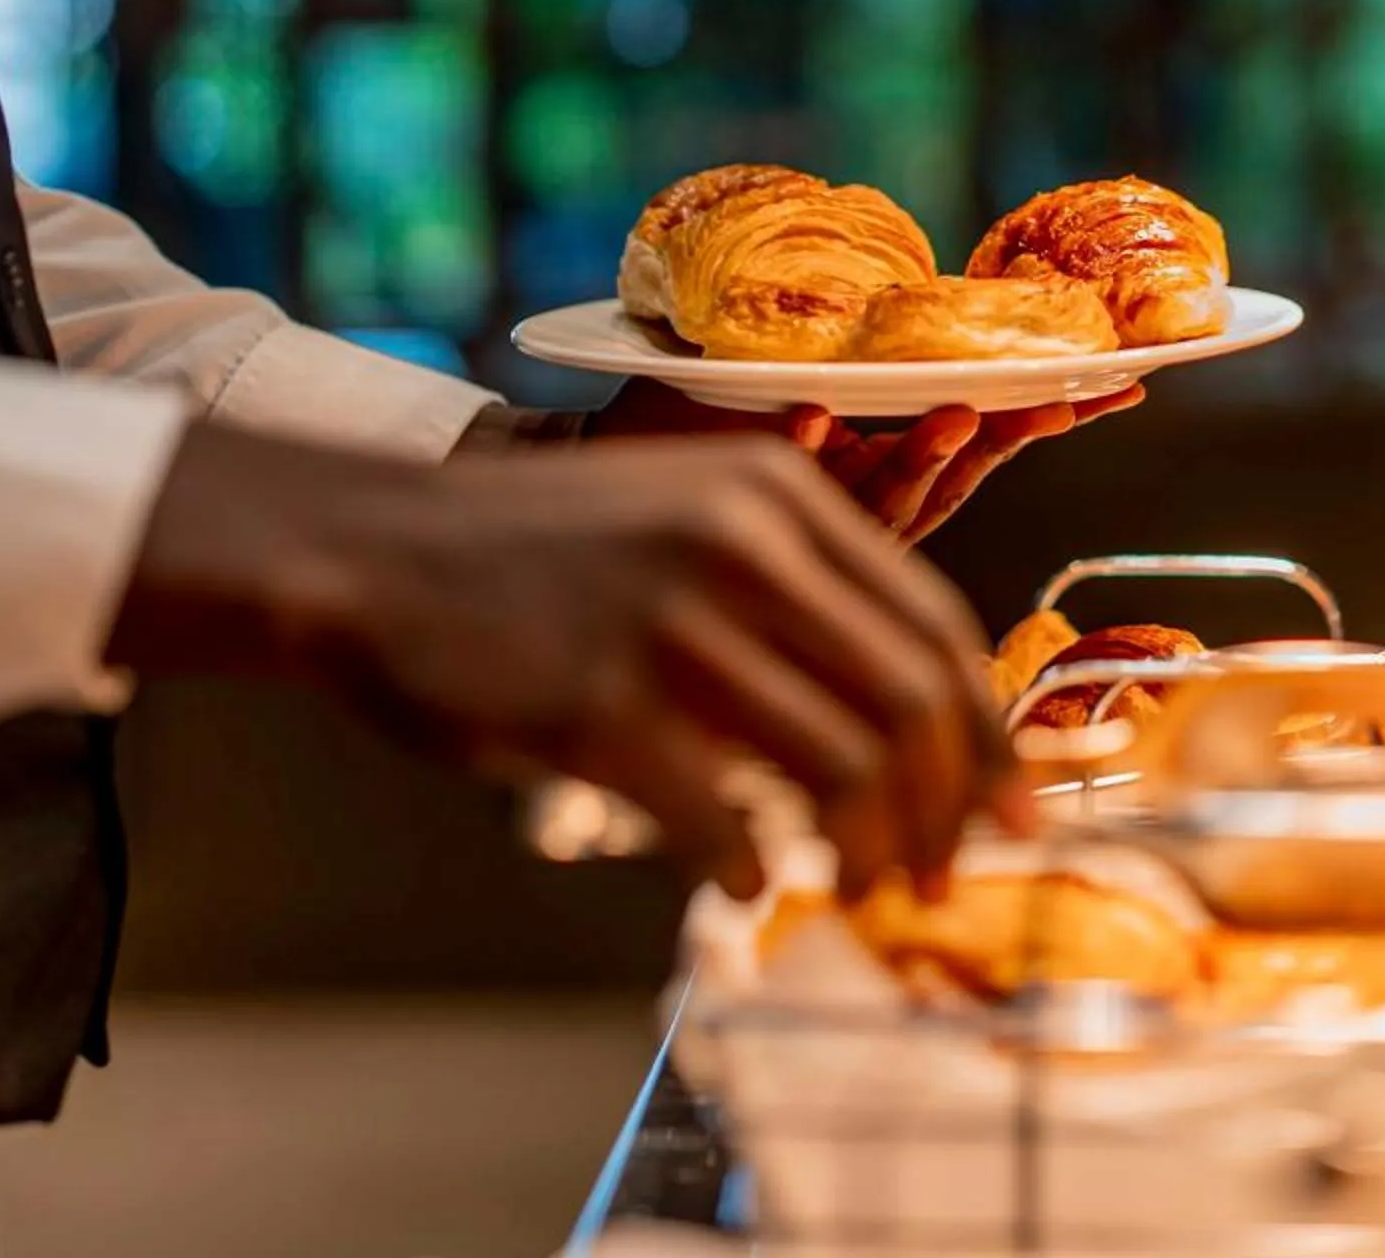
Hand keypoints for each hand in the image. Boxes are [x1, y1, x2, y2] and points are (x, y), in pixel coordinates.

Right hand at [113, 421, 1032, 903]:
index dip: (988, 734)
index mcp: (778, 496)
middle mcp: (741, 546)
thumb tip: (907, 720)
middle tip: (945, 874)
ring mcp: (670, 624)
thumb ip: (792, 592)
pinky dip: (747, 870)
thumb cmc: (535, 555)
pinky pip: (722, 821)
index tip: (1015, 807)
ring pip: (838, 770)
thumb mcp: (684, 517)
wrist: (368, 549)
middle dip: (950, 811)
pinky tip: (739, 882)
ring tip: (855, 889)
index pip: (935, 626)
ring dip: (866, 854)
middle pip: (910, 704)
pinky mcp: (599, 706)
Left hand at [589, 382, 1147, 543]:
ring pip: (892, 493)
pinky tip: (813, 414)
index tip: (1128, 381)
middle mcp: (870, 498)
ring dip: (924, 452)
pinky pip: (782, 479)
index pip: (994, 436)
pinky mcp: (752, 508)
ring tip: (954, 411)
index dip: (1058, 412)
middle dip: (1018, 434)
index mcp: (894, 461)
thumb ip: (881, 366)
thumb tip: (959, 304)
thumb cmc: (712, 416)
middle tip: (1068, 398)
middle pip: (966, 470)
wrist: (613, 460)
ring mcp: (818, 513)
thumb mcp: (814, 383)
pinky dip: (802, 447)